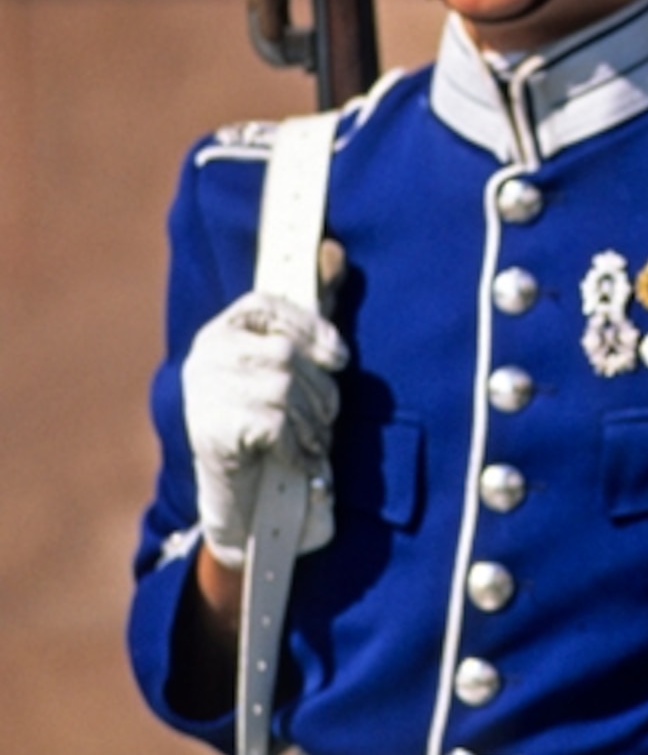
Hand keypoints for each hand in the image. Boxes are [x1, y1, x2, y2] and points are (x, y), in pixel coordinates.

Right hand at [181, 294, 347, 565]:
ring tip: (303, 441)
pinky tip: (288, 458)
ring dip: (311, 422)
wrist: (253, 506)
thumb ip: (315, 311)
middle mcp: (205, 356)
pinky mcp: (208, 429)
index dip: (310, 326)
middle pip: (287, 352)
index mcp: (224, 333)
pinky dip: (295, 445)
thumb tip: (333, 249)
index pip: (265, 303)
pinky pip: (274, 422)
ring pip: (284, 387)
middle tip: (318, 420)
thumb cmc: (282, 428)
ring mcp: (201, 393)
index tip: (338, 356)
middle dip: (320, 391)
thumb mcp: (301, 366)